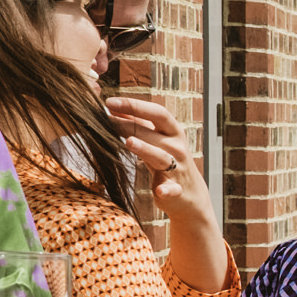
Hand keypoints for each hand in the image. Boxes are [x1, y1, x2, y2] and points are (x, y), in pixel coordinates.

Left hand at [104, 96, 215, 227]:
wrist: (190, 194)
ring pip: (161, 157)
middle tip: (106, 120)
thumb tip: (113, 106)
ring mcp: (178, 169)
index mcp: (173, 132)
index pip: (157, 113)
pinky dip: (167, 190)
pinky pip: (172, 189)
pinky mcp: (175, 190)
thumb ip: (138, 124)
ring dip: (146, 149)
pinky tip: (160, 191)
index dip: (134, 106)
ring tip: (129, 142)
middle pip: (154, 133)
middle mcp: (177, 148)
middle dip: (130, 126)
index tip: (110, 102)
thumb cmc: (168, 160)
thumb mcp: (157, 139)